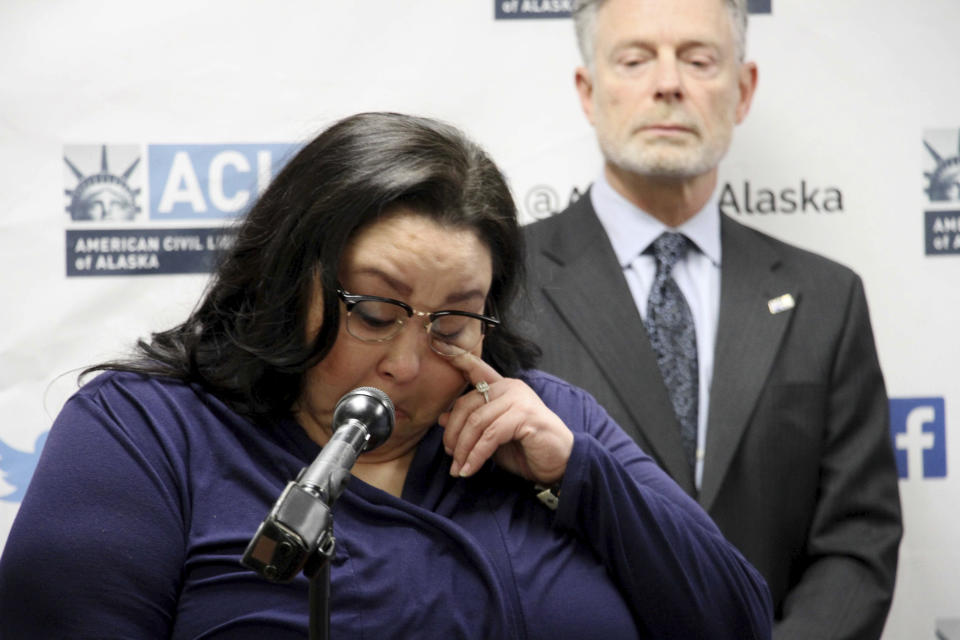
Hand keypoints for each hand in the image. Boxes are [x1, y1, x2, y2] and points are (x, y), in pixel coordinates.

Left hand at [437, 352, 573, 484]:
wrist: (560, 463)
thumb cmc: (526, 448)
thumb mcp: (493, 437)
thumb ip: (472, 425)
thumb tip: (442, 418)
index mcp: (503, 387)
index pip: (476, 369)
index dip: (458, 358)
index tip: (438, 344)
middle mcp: (510, 388)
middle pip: (467, 405)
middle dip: (453, 434)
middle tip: (451, 456)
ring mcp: (519, 400)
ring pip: (476, 422)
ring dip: (463, 449)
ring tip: (458, 468)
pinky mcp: (524, 416)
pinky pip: (490, 436)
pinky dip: (476, 456)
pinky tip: (470, 469)